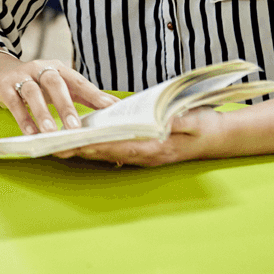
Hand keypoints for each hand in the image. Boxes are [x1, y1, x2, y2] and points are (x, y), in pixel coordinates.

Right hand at [0, 57, 117, 135]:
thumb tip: (113, 108)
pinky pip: (14, 103)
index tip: (110, 108)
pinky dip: (23, 118)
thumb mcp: (60, 86)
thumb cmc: (37, 83)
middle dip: (66, 105)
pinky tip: (31, 133)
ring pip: (32, 92)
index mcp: (59, 68)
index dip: (95, 94)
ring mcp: (22, 76)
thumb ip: (84, 96)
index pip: (79, 81)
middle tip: (75, 127)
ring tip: (50, 132)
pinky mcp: (5, 87)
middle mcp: (41, 69)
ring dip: (42, 112)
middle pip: (55, 83)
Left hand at [57, 108, 223, 167]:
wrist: (220, 137)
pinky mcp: (142, 149)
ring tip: (57, 144)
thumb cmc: (207, 125)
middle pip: (106, 152)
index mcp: (155, 147)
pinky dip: (96, 145)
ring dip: (83, 149)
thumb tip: (164, 119)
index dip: (95, 145)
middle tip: (53, 145)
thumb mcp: (195, 120)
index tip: (75, 143)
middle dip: (80, 149)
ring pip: (106, 152)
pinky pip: (114, 149)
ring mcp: (143, 154)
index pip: (119, 146)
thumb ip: (179, 120)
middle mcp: (145, 154)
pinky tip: (79, 139)